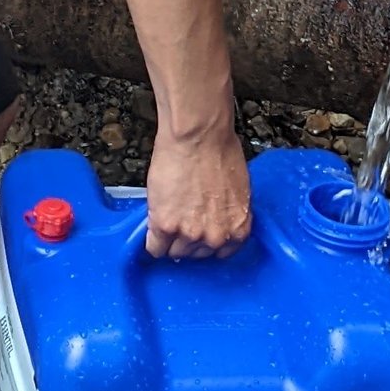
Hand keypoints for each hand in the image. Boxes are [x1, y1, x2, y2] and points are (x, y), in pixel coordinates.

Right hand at [146, 121, 254, 259]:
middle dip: (188, 238)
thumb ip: (226, 213)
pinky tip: (153, 225)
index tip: (199, 235)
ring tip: (167, 215)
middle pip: (195, 253)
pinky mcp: (164, 226)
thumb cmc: (219, 151)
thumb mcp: (236, 189)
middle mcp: (216, 238)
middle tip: (181, 218)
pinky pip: (154, 247)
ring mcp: (189, 234)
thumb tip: (214, 217)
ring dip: (169, 238)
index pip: (220, 254)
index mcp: (238, 229)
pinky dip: (152, 239)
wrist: (198, 136)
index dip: (206, 241)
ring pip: (173, 251)